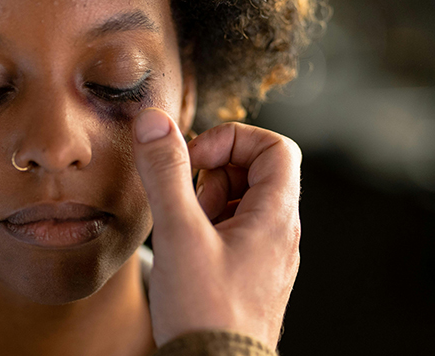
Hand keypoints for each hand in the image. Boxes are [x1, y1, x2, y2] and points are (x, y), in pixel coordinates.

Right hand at [132, 108, 301, 350]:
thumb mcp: (179, 233)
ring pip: (241, 202)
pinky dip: (206, 227)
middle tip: (186, 199)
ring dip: (206, 201)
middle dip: (214, 172)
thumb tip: (155, 121)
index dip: (233, 139)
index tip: (198, 158)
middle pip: (256, 171)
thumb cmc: (205, 313)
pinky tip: (185, 250)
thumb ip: (166, 173)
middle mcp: (279, 233)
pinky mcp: (249, 274)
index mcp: (276, 217)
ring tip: (183, 230)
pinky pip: (233, 231)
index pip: (276, 147)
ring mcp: (266, 255)